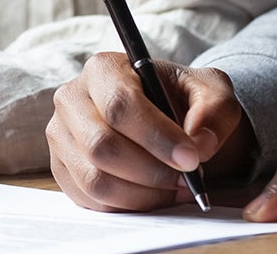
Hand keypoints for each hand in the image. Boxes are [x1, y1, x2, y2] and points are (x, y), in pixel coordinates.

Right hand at [47, 53, 255, 211]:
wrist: (165, 117)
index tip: (191, 159)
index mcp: (104, 69)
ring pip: (95, 180)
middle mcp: (72, 99)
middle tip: (186, 180)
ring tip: (174, 189)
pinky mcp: (62, 169)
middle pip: (102, 147)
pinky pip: (90, 200)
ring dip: (142, 195)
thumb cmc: (183, 99)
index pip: (120, 106)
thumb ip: (215, 110)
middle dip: (150, 172)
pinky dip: (127, 206)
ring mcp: (61, 137)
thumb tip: (200, 143)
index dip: (157, 137)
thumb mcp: (212, 92)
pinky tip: (153, 195)